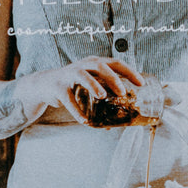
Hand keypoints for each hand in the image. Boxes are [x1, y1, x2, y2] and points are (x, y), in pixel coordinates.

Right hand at [26, 58, 142, 124]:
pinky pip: (68, 98)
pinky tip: (84, 121)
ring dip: (93, 85)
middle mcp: (83, 66)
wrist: (46, 85)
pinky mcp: (58, 87)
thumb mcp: (90, 86)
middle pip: (99, 66)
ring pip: (82, 76)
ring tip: (102, 96)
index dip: (129, 71)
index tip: (141, 83)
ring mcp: (69, 75)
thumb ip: (102, 101)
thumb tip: (114, 125)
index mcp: (95, 63)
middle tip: (122, 91)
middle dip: (112, 77)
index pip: (115, 62)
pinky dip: (76, 110)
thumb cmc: (74, 85)